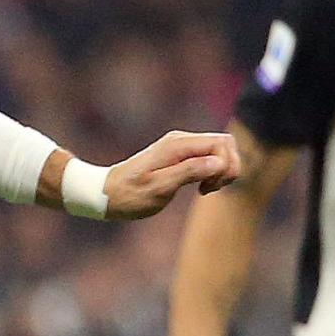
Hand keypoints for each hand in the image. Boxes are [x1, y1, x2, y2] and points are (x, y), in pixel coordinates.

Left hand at [105, 130, 240, 219]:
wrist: (106, 194)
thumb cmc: (130, 195)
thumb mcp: (159, 188)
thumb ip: (189, 172)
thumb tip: (218, 162)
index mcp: (177, 145)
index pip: (222, 144)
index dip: (226, 166)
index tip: (208, 188)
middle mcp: (181, 140)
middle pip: (225, 143)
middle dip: (228, 167)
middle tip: (210, 189)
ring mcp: (181, 146)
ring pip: (219, 150)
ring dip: (221, 171)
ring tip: (205, 189)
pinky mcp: (179, 155)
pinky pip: (208, 157)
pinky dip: (212, 172)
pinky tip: (200, 188)